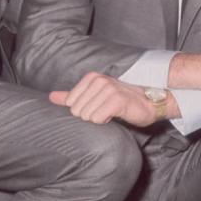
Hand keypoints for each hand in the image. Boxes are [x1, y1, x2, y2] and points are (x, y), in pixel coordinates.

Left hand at [50, 72, 164, 126]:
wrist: (149, 103)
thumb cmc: (120, 101)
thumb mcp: (93, 97)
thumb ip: (71, 97)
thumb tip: (51, 97)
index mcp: (90, 78)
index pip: (70, 104)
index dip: (83, 111)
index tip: (98, 107)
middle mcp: (98, 80)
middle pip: (77, 111)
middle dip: (90, 116)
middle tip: (105, 111)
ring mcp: (107, 88)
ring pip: (87, 116)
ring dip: (99, 119)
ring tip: (111, 113)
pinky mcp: (116, 99)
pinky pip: (98, 119)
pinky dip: (105, 122)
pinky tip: (115, 116)